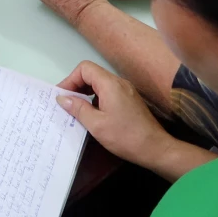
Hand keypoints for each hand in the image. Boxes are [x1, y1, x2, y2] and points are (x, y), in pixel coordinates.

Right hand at [57, 62, 173, 169]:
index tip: (62, 96)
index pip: (84, 68)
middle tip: (66, 103)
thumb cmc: (125, 137)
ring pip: (100, 83)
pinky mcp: (130, 100)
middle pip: (92, 74)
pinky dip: (96, 98)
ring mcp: (126, 90)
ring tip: (76, 109)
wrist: (155, 148)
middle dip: (76, 86)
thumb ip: (78, 108)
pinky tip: (93, 114)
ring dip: (86, 93)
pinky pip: (108, 92)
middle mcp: (119, 82)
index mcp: (110, 84)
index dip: (70, 79)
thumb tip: (62, 98)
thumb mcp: (96, 125)